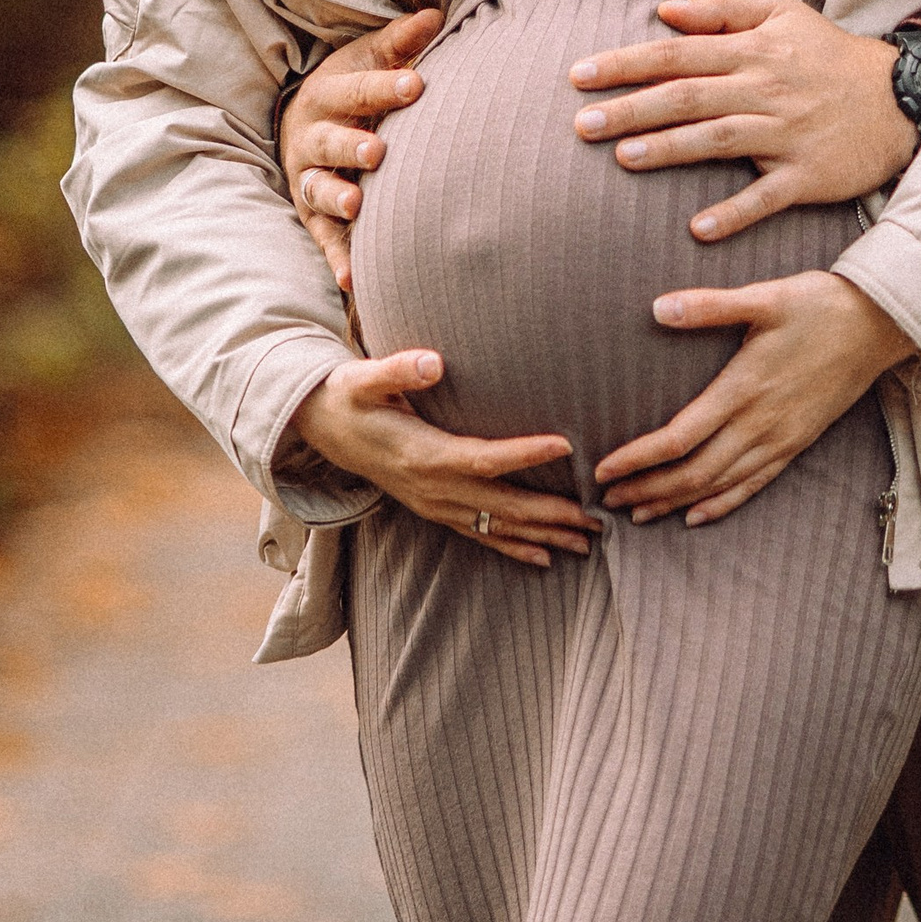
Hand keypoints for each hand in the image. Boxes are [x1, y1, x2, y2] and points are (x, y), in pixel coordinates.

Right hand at [280, 7, 442, 286]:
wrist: (305, 120)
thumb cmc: (352, 86)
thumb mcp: (369, 57)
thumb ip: (400, 42)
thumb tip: (437, 16)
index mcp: (328, 93)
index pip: (358, 88)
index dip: (387, 87)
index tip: (418, 85)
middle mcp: (311, 136)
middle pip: (329, 140)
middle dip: (351, 145)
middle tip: (378, 150)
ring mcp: (309, 177)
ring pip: (319, 188)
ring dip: (337, 197)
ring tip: (357, 205)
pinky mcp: (313, 215)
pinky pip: (323, 238)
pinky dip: (337, 257)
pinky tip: (353, 279)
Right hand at [286, 351, 596, 569]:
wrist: (322, 429)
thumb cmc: (350, 396)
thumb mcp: (364, 377)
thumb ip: (398, 369)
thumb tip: (433, 362)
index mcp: (423, 454)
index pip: (483, 458)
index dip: (525, 454)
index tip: (568, 445)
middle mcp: (433, 488)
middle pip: (501, 506)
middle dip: (551, 515)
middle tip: (598, 518)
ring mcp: (435, 505)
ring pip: (496, 528)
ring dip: (543, 536)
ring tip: (587, 541)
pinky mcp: (435, 510)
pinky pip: (480, 536)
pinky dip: (513, 548)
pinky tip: (545, 559)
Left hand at [568, 0, 915, 240]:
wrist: (900, 98)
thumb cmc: (829, 55)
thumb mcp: (782, 13)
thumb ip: (721, 7)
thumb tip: (662, 10)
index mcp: (752, 51)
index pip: (676, 55)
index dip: (626, 64)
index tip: (580, 75)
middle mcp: (764, 90)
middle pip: (687, 98)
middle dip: (630, 109)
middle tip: (581, 125)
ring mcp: (786, 134)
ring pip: (716, 141)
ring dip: (668, 150)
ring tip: (623, 158)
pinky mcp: (807, 175)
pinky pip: (766, 196)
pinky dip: (735, 212)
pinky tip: (699, 228)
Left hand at [595, 271, 911, 527]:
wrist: (880, 326)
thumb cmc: (819, 304)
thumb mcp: (764, 297)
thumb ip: (710, 306)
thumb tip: (658, 308)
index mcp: (744, 389)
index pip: (680, 437)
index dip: (638, 458)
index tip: (603, 470)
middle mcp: (760, 423)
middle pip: (694, 472)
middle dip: (648, 489)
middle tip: (608, 501)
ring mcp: (781, 438)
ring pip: (720, 485)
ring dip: (676, 502)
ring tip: (639, 513)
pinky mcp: (797, 443)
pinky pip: (754, 485)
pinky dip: (722, 504)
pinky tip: (697, 516)